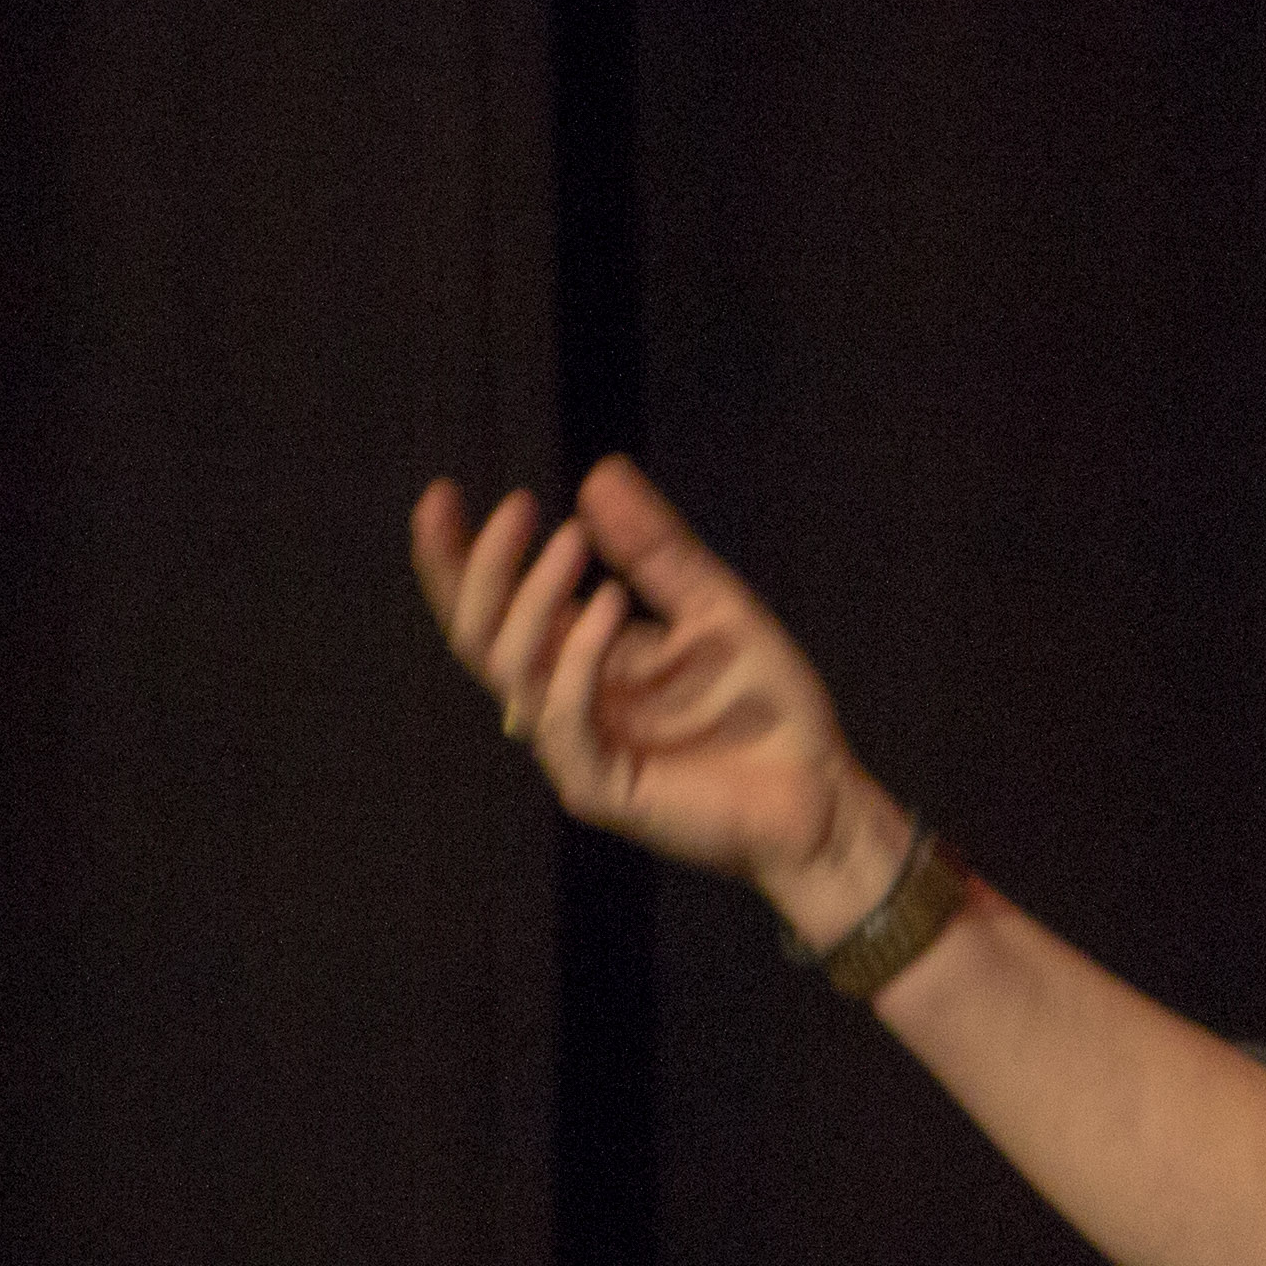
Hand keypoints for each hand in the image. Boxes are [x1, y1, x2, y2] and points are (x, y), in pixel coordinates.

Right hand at [413, 458, 902, 933]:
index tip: (442, 494)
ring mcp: (576, 748)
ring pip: (511, 670)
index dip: (458, 557)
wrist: (823, 793)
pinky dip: (579, 657)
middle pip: (479, 635)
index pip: (494, 607)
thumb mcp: (716, 608)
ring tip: (574, 538)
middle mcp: (564, 702)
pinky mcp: (600, 788)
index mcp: (580, 660)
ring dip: (535, 597)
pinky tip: (611, 604)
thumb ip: (656, 550)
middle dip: (480, 568)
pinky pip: (563, 719)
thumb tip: (599, 472)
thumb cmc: (768, 708)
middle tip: (514, 506)